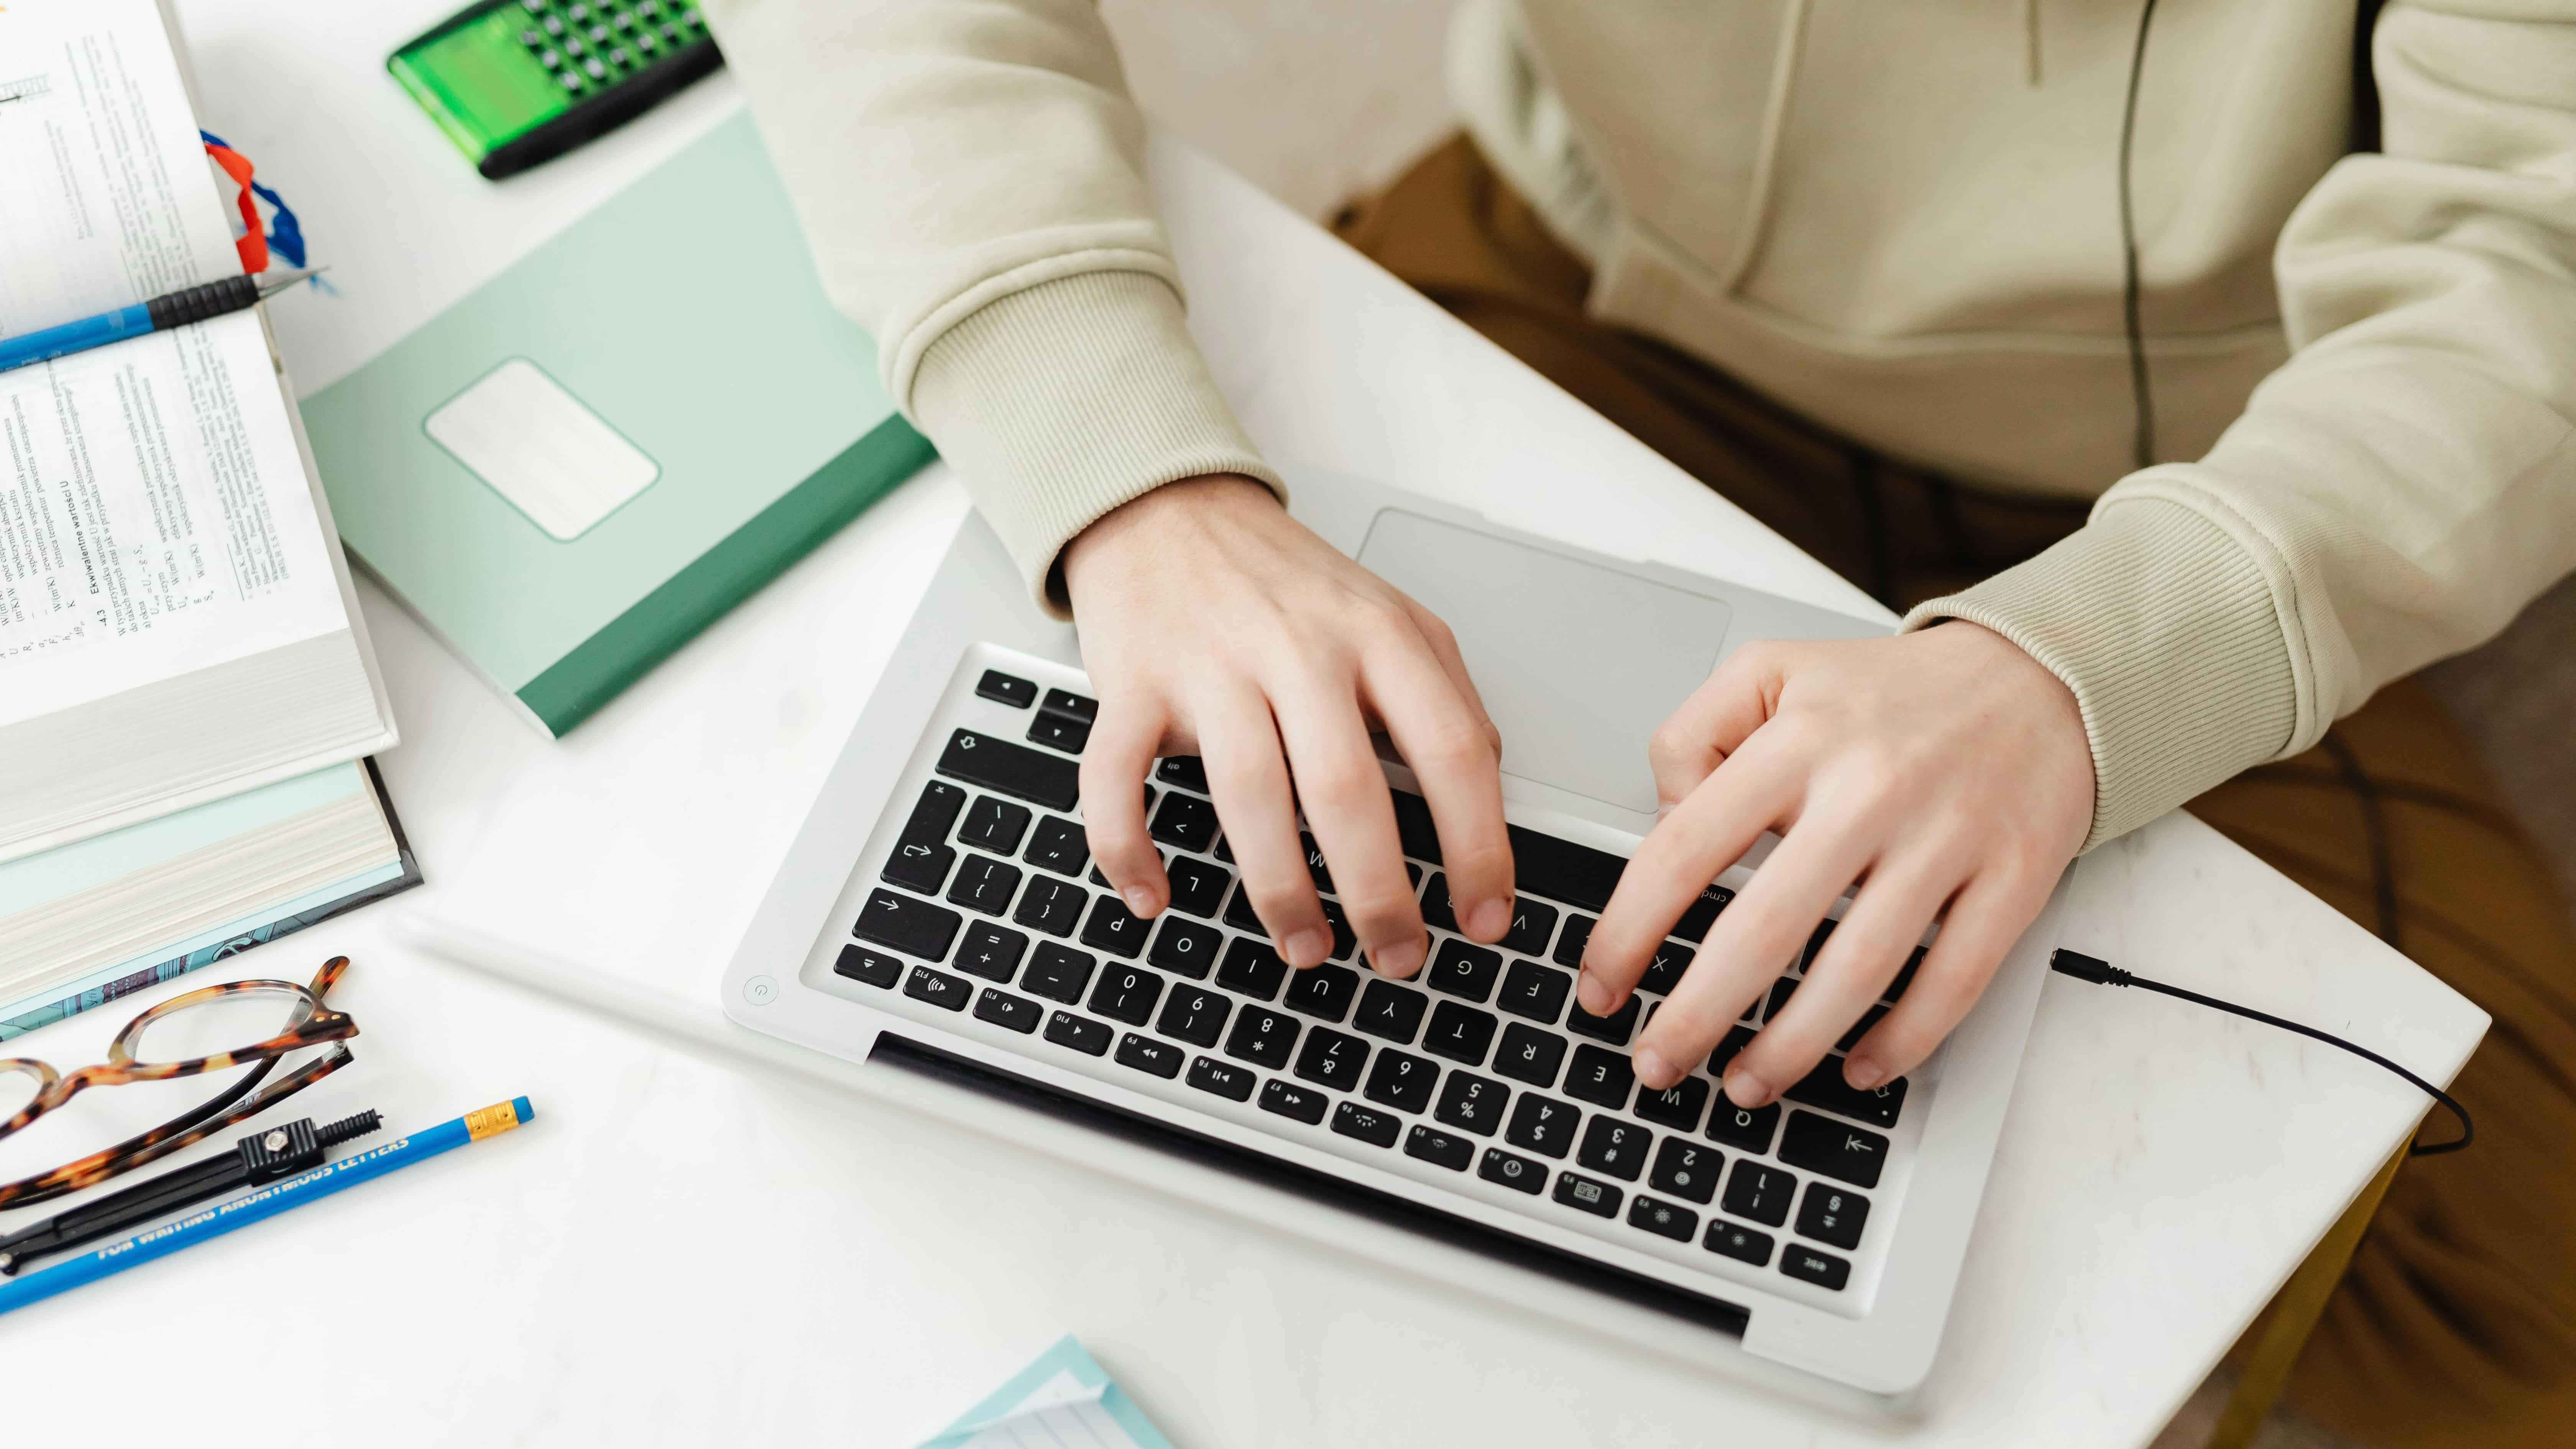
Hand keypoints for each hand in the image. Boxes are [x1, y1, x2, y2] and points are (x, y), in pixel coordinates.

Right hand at [1062, 474, 1514, 973]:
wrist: (1170, 509)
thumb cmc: (1283, 581)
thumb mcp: (1391, 616)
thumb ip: (1444, 696)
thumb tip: (1487, 793)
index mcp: (1379, 636)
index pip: (1453, 751)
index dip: (1479, 847)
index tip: (1486, 919)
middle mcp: (1299, 648)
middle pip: (1348, 789)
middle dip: (1380, 894)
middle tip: (1398, 957)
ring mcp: (1210, 666)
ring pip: (1248, 795)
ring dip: (1280, 892)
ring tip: (1308, 948)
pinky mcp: (1131, 685)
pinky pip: (1118, 780)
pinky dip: (1127, 850)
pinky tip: (1154, 899)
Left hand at [1579, 623, 2092, 1105]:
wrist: (2041, 677)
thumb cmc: (1893, 693)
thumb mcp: (1770, 671)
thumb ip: (1693, 734)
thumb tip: (1663, 820)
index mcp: (1798, 741)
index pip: (1684, 849)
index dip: (1628, 931)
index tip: (1601, 986)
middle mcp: (1869, 790)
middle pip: (1763, 930)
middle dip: (1696, 1015)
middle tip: (1657, 1062)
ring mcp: (1945, 839)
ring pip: (1855, 971)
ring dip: (1789, 1047)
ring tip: (1743, 1086)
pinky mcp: (2013, 878)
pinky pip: (1952, 982)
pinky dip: (1901, 1040)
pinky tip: (1857, 1068)